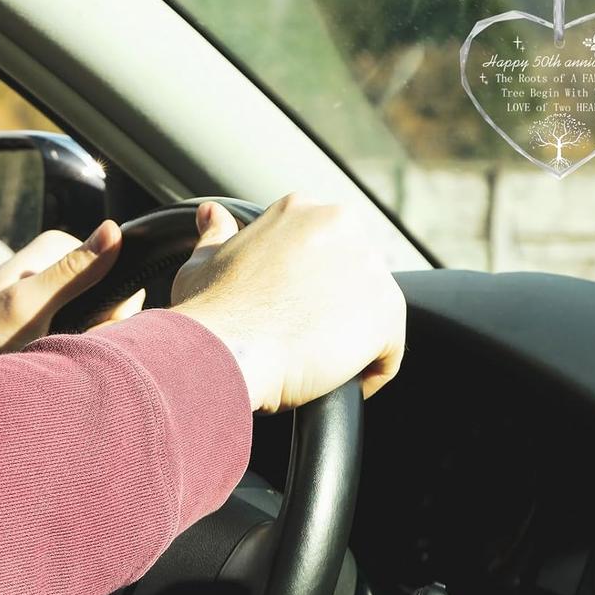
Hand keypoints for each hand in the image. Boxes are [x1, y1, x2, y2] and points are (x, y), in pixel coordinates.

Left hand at [0, 221, 142, 379]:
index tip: (87, 328)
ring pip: (96, 313)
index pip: (120, 272)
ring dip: (83, 338)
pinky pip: (77, 325)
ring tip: (49, 351)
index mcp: (55, 247)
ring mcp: (48, 286)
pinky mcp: (42, 309)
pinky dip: (69, 343)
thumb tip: (115, 229)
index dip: (115, 308)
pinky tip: (46, 354)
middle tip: (61, 343)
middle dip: (99, 326)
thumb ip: (74, 271)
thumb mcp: (30, 304)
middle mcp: (54, 261)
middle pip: (109, 295)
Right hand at [170, 195, 405, 413]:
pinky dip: (370, 373)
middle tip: (302, 340)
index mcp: (301, 209)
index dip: (310, 287)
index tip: (290, 312)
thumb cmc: (210, 313)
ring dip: (351, 339)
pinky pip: (390, 350)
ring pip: (374, 310)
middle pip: (355, 276)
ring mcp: (369, 267)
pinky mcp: (387, 312)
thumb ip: (216, 234)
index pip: (326, 249)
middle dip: (335, 309)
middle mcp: (341, 225)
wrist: (225, 350)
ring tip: (317, 366)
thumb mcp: (204, 263)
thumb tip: (212, 215)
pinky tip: (339, 385)